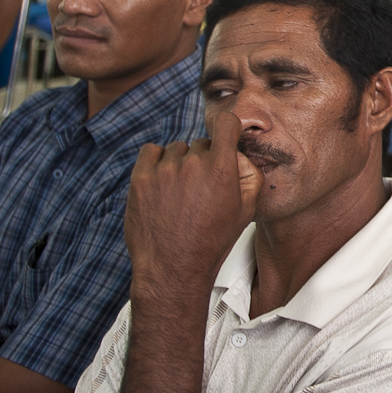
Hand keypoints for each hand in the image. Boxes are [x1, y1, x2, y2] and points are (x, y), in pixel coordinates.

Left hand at [125, 112, 258, 301]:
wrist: (173, 268)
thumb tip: (240, 155)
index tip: (227, 135)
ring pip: (176, 149)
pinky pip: (151, 152)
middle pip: (201, 143)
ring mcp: (164, 170)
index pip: (227, 124)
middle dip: (204, 160)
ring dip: (180, 163)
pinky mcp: (140, 178)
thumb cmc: (210, 242)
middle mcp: (192, 164)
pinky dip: (157, 161)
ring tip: (180, 191)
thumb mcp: (246, 211)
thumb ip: (250, 176)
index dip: (229, 128)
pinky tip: (162, 181)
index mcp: (221, 169)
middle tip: (201, 187)